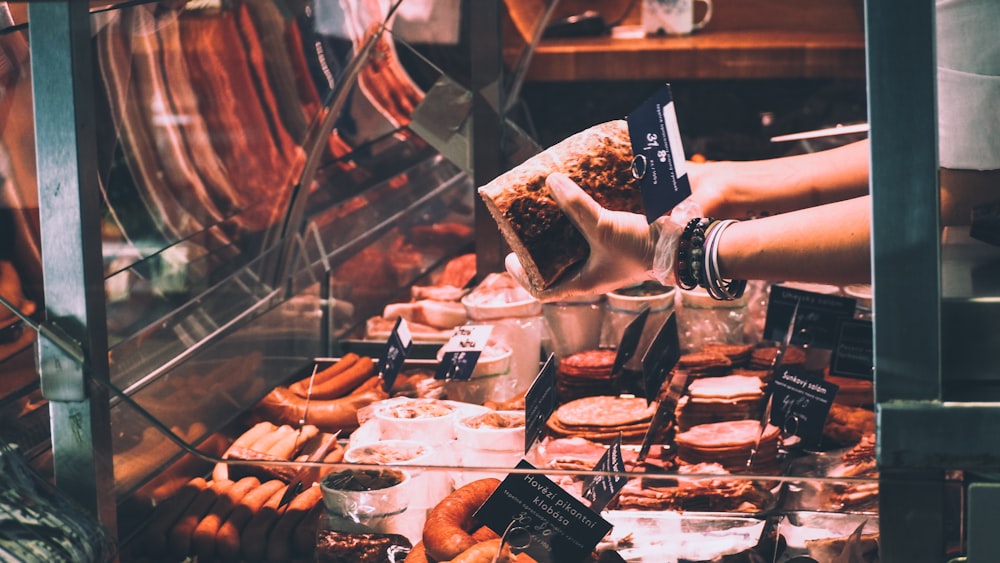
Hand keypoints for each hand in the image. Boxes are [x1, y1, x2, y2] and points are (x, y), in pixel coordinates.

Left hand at [505, 173, 666, 301]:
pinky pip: (590, 238)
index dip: (522, 277)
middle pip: (555, 268)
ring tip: (546, 214)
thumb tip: (550, 181)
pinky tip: (576, 206)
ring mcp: (605, 261)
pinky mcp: (616, 246)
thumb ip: (576, 205)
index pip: (543, 290)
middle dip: (538, 252)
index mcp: (584, 283)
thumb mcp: (602, 226)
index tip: (510, 259)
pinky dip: (579, 225)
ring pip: (572, 252)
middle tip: (525, 230)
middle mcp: (592, 275)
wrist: (679, 243)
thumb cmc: (639, 246)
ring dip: (558, 235)